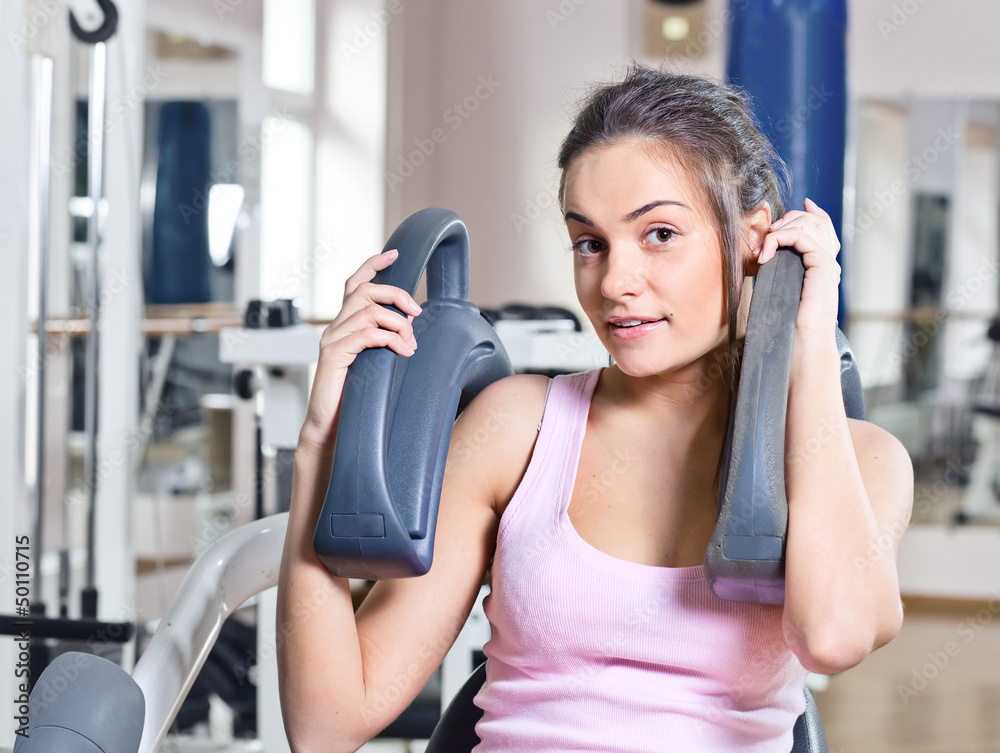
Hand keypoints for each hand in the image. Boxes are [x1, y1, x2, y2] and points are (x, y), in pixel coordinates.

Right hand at [299, 249, 422, 452]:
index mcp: (344, 326)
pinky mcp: (334, 355)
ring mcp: (331, 340)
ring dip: (398, 324)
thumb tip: (411, 330)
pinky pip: (366, 334)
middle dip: (396, 295)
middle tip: (417, 312)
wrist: (331, 427)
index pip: (354, 284)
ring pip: (369, 311)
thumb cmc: (354, 398)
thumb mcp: (374, 363)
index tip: (394, 254)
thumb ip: (384, 342)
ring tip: (410, 344)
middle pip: (364, 291)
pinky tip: (401, 352)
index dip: (372, 265)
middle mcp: (334, 328)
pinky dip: (390, 339)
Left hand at [754, 197, 841, 335]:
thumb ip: (780, 268)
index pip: (825, 228)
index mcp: (822, 266)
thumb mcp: (780, 288)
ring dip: (780, 230)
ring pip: (808, 224)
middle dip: (790, 218)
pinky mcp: (822, 264)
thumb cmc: (787, 322)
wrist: (802, 340)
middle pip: (816, 220)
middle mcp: (828, 261)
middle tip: (769, 232)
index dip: (814, 212)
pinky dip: (780, 239)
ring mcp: (827, 262)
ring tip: (763, 248)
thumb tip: (764, 254)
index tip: (804, 203)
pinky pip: (801, 237)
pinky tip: (766, 253)